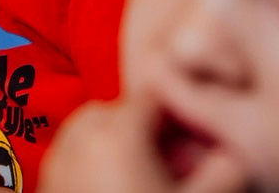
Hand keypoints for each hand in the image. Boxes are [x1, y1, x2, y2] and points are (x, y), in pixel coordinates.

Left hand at [41, 98, 245, 192]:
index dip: (176, 109)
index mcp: (117, 135)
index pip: (150, 96)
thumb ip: (225, 172)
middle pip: (113, 112)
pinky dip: (91, 167)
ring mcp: (57, 168)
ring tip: (142, 179)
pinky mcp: (47, 190)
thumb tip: (231, 155)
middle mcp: (79, 143)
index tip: (191, 133)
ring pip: (86, 134)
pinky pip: (69, 162)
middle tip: (169, 161)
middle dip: (142, 128)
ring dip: (113, 146)